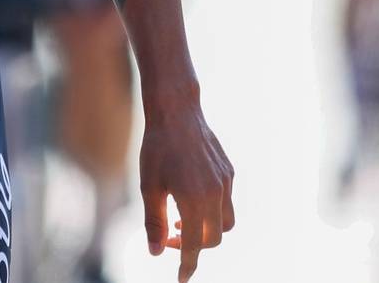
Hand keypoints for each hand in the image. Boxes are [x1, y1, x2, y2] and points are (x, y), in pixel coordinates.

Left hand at [138, 101, 234, 281]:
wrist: (177, 112)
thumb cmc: (157, 148)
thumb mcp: (149, 187)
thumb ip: (154, 222)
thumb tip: (156, 252)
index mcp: (194, 200)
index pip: (195, 247)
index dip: (187, 266)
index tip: (181, 279)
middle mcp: (216, 194)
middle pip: (213, 239)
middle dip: (194, 246)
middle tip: (171, 238)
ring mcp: (226, 183)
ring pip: (225, 223)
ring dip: (206, 230)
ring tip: (182, 220)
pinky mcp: (229, 172)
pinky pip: (226, 202)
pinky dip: (211, 209)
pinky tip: (190, 196)